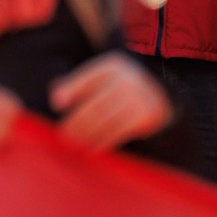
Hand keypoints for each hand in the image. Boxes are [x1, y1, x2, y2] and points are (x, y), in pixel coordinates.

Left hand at [49, 52, 171, 150]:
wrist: (161, 93)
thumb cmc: (117, 87)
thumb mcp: (100, 79)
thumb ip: (75, 85)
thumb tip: (57, 100)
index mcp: (111, 67)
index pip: (87, 78)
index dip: (70, 90)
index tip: (56, 105)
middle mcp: (127, 81)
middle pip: (96, 104)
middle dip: (76, 122)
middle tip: (63, 135)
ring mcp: (140, 98)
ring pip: (108, 120)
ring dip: (88, 135)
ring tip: (74, 144)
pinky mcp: (148, 116)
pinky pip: (121, 132)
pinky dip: (105, 141)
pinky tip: (92, 148)